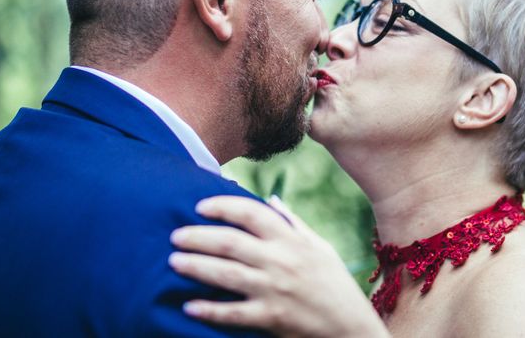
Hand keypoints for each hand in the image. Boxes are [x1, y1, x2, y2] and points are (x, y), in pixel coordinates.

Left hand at [169, 195, 388, 337]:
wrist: (352, 328)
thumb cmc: (336, 285)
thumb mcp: (321, 247)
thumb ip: (293, 223)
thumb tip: (271, 200)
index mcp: (291, 241)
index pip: (252, 213)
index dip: (223, 206)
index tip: (200, 206)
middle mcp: (281, 261)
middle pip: (230, 242)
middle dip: (198, 236)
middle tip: (175, 236)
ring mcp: (274, 290)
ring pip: (226, 274)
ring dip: (196, 266)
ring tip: (173, 262)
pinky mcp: (271, 318)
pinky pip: (233, 313)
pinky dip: (210, 309)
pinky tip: (189, 305)